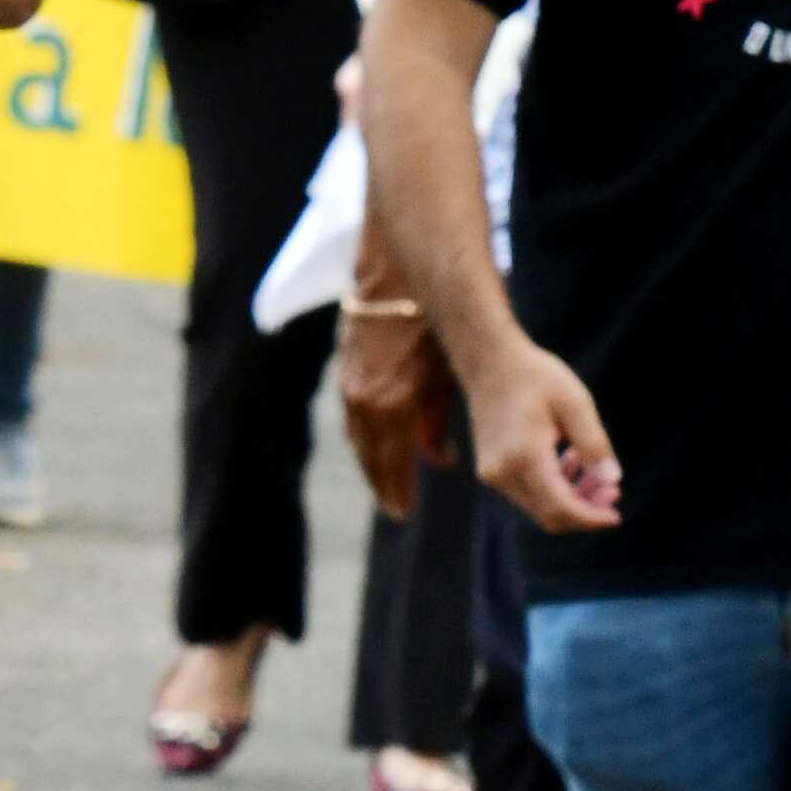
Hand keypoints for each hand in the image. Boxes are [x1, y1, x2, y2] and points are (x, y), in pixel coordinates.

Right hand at [337, 306, 456, 518]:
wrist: (397, 277)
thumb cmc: (435, 323)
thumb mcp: (447, 374)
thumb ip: (438, 420)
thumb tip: (439, 457)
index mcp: (390, 404)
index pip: (392, 462)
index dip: (398, 489)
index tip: (405, 513)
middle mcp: (362, 401)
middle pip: (369, 458)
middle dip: (383, 484)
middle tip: (396, 507)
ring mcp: (348, 386)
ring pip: (357, 439)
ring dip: (371, 463)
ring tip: (387, 485)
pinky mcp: (344, 372)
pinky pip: (351, 418)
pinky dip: (363, 437)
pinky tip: (375, 446)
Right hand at [465, 333, 621, 533]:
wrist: (490, 362)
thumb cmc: (537, 377)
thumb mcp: (575, 403)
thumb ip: (594, 443)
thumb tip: (613, 481)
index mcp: (523, 457)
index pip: (559, 508)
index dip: (590, 518)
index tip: (616, 517)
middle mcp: (502, 472)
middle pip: (549, 514)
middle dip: (585, 510)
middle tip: (614, 490)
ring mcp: (493, 473)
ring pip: (539, 506)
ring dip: (572, 498)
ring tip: (599, 474)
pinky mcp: (492, 470)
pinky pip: (528, 492)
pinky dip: (555, 487)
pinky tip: (572, 461)